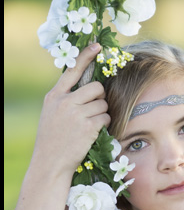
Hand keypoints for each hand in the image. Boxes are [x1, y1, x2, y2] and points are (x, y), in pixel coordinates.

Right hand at [31, 44, 109, 176]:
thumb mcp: (51, 114)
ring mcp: (76, 114)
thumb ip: (64, 100)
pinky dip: (103, 125)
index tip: (97, 46)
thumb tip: (87, 88)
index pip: (72, 70)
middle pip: (96, 88)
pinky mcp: (88, 127)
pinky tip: (93, 133)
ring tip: (89, 126)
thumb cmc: (53, 140)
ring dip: (101, 114)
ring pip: (103, 104)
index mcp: (54, 97)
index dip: (86, 56)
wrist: (50, 163)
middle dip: (100, 98)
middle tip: (94, 109)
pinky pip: (106, 118)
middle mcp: (64, 102)